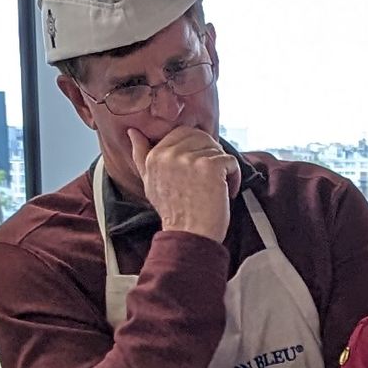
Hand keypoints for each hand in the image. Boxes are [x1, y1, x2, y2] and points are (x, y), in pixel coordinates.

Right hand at [131, 126, 236, 243]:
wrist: (188, 235)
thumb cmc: (173, 213)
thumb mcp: (149, 181)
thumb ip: (141, 154)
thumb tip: (133, 132)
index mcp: (155, 156)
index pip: (182, 133)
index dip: (196, 149)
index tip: (198, 169)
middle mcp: (170, 154)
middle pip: (201, 136)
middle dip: (210, 154)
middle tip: (212, 175)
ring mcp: (190, 159)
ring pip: (217, 148)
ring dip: (223, 167)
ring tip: (218, 186)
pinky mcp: (210, 167)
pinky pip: (230, 161)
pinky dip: (234, 177)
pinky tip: (227, 191)